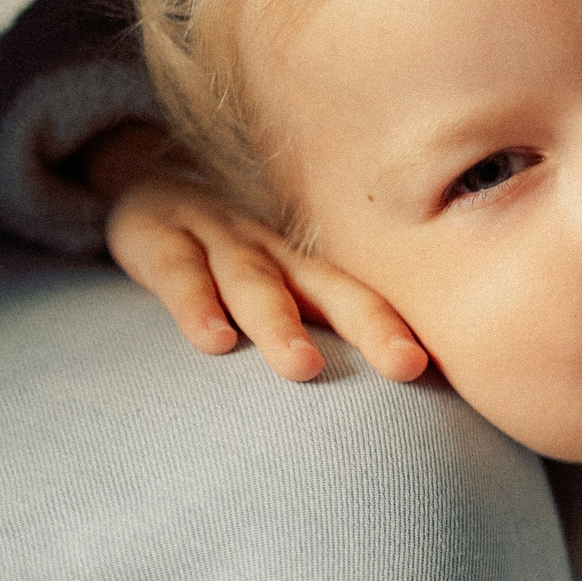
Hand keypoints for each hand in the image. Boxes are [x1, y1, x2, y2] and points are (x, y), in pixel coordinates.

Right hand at [87, 124, 428, 383]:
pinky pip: (182, 275)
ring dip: (280, 324)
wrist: (145, 192)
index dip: (401, 330)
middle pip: (329, 287)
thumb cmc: (228, 265)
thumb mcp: (273, 290)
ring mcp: (217, 242)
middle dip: (372, 325)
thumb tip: (392, 388)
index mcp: (307, 271)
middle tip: (407, 366)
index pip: (364, 299)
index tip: (436, 370)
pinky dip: (198, 307)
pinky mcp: (160, 240)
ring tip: (304, 367)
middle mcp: (273, 253)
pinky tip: (214, 340)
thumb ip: (315, 333)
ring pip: (255, 282)